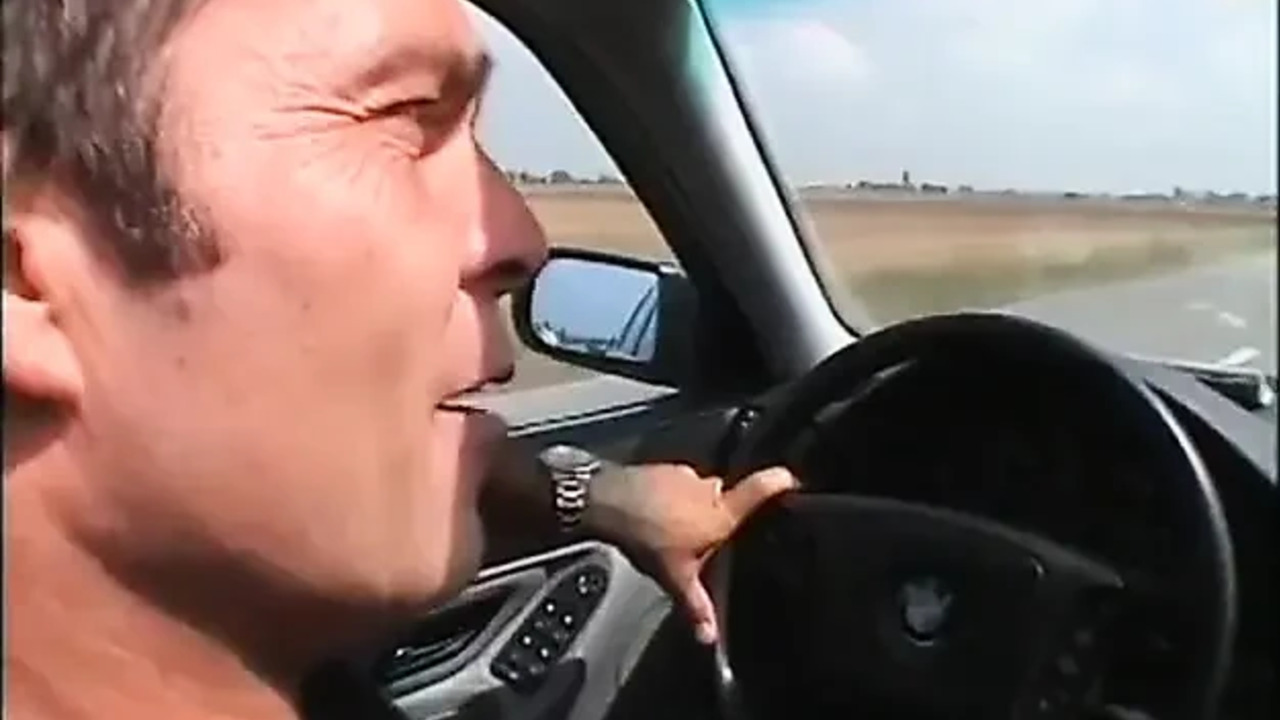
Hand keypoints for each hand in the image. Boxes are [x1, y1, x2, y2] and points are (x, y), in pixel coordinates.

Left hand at [587, 463, 798, 644]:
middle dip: (719, 514)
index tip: (791, 478)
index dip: (779, 482)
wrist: (607, 502)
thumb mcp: (674, 577)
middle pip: (726, 497)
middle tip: (705, 536)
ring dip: (692, 505)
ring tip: (675, 529)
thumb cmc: (646, 536)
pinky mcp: (662, 469)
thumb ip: (696, 606)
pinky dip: (671, 496)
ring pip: (699, 490)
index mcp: (720, 514)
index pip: (759, 491)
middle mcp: (708, 489)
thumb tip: (710, 635)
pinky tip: (656, 515)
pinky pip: (676, 482)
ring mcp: (684, 475)